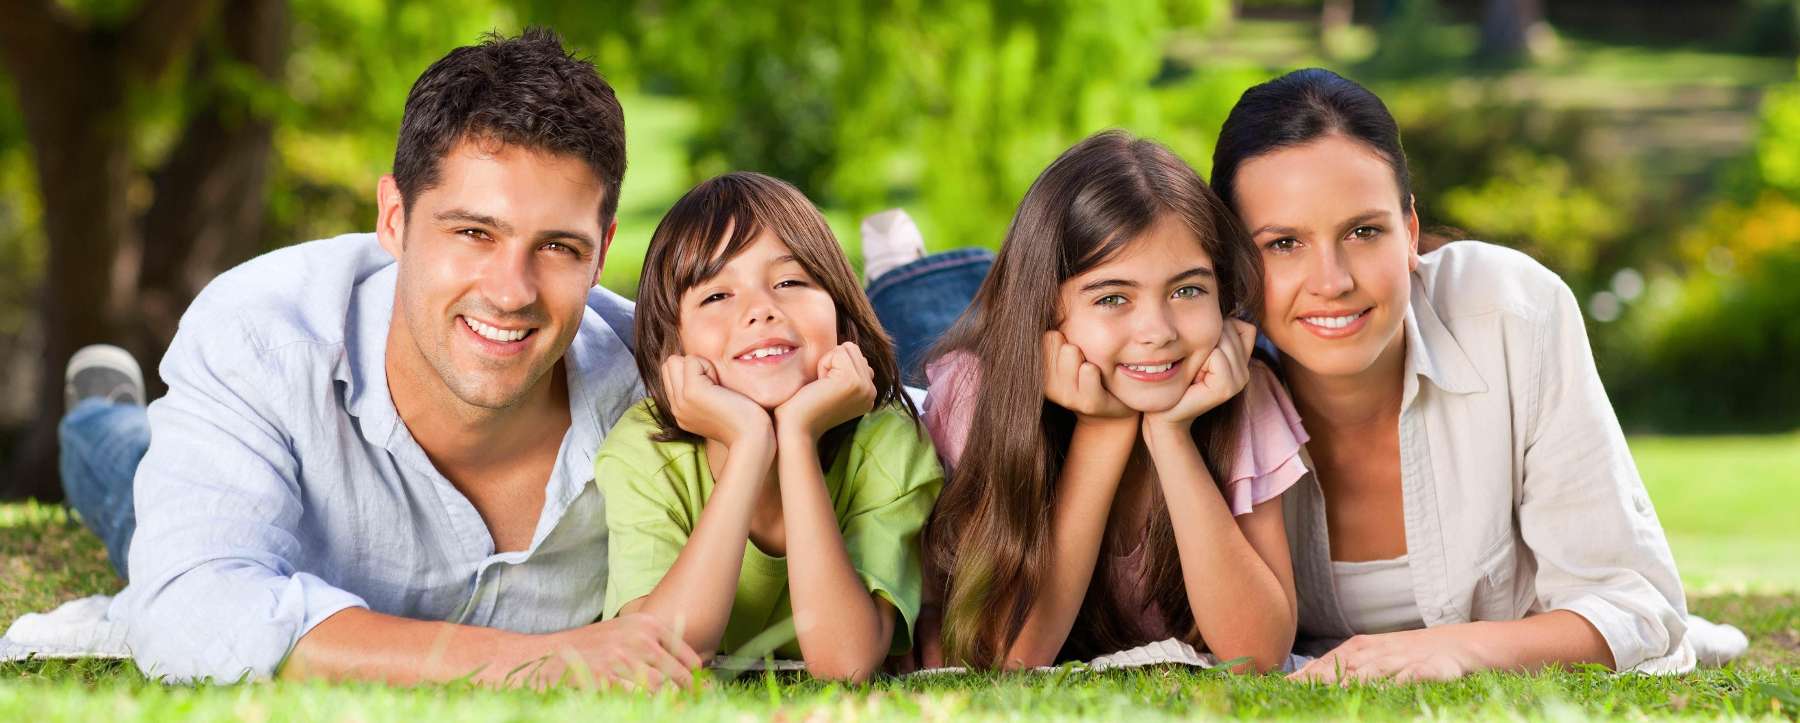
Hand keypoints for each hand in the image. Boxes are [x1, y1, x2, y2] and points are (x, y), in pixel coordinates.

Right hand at [513, 612, 705, 689]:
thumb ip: (655, 649)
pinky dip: (644, 704)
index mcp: (649, 625)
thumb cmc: (590, 648)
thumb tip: (689, 673)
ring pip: (662, 688)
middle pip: (680, 676)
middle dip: (688, 696)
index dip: (697, 683)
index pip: (688, 659)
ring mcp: (624, 658)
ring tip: (671, 709)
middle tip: (692, 708)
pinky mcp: (608, 676)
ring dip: (668, 702)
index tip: (703, 697)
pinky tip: (644, 708)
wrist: (548, 656)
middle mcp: (640, 638)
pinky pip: (637, 697)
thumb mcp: (625, 635)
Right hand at [662, 354, 771, 449]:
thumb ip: (701, 390)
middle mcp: (676, 407)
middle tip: (715, 386)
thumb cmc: (743, 418)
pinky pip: (691, 360)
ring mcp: (680, 401)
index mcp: (680, 411)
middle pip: (669, 364)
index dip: (693, 371)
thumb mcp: (715, 404)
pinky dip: (709, 367)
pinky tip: (721, 388)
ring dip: (700, 366)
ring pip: (675, 361)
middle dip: (693, 366)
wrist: (751, 436)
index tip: (714, 389)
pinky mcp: (690, 392)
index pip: (670, 373)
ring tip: (717, 387)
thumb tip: (693, 364)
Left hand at [774, 342, 876, 440]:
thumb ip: (846, 370)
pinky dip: (824, 364)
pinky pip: (838, 352)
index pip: (857, 357)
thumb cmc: (806, 405)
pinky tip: (820, 385)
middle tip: (823, 388)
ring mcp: (865, 387)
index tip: (828, 390)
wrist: (797, 427)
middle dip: (833, 362)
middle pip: (853, 350)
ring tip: (822, 386)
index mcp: (869, 394)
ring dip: (828, 363)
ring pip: (847, 349)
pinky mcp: (853, 381)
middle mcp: (872, 391)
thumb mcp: (833, 386)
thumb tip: (847, 346)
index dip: (836, 366)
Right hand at [1041, 330, 1134, 422]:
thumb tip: (1047, 300)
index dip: (1061, 336)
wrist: (1114, 406)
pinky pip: (1088, 371)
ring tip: (1093, 369)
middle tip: (1083, 359)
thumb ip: (1057, 331)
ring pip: (1070, 352)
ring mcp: (1066, 396)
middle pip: (1054, 339)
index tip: (1070, 348)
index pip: (1043, 335)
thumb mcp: (1070, 350)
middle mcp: (1047, 384)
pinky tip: (1101, 377)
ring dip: (1086, 355)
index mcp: (1040, 371)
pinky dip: (1098, 368)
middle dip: (1072, 343)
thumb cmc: (1091, 371)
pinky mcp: (1087, 403)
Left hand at [1143, 320, 1256, 430]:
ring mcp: (1240, 381)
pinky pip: (1217, 356)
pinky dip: (1201, 361)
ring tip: (1193, 371)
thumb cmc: (1177, 379)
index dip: (1218, 331)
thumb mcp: (1198, 351)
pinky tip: (1193, 377)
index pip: (1244, 326)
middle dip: (1206, 339)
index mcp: (1242, 362)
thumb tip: (1222, 307)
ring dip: (1201, 350)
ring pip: (1223, 341)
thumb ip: (1215, 333)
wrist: (1164, 413)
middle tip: (1193, 364)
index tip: (1200, 353)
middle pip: (1231, 329)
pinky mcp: (1228, 388)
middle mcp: (1246, 371)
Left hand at [1288, 628, 1478, 683]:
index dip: (1306, 675)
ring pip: (1375, 670)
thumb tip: (1306, 674)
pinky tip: (1387, 691)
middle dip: (1321, 678)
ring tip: (1334, 693)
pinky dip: (1401, 683)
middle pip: (1345, 666)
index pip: (1328, 662)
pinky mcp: (1431, 669)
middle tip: (1296, 692)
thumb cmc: (1409, 653)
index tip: (1282, 686)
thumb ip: (1343, 664)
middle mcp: (1379, 652)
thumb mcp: (1374, 655)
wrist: (1460, 644)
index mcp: (1362, 648)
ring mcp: (1404, 660)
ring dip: (1355, 681)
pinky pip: (1413, 676)